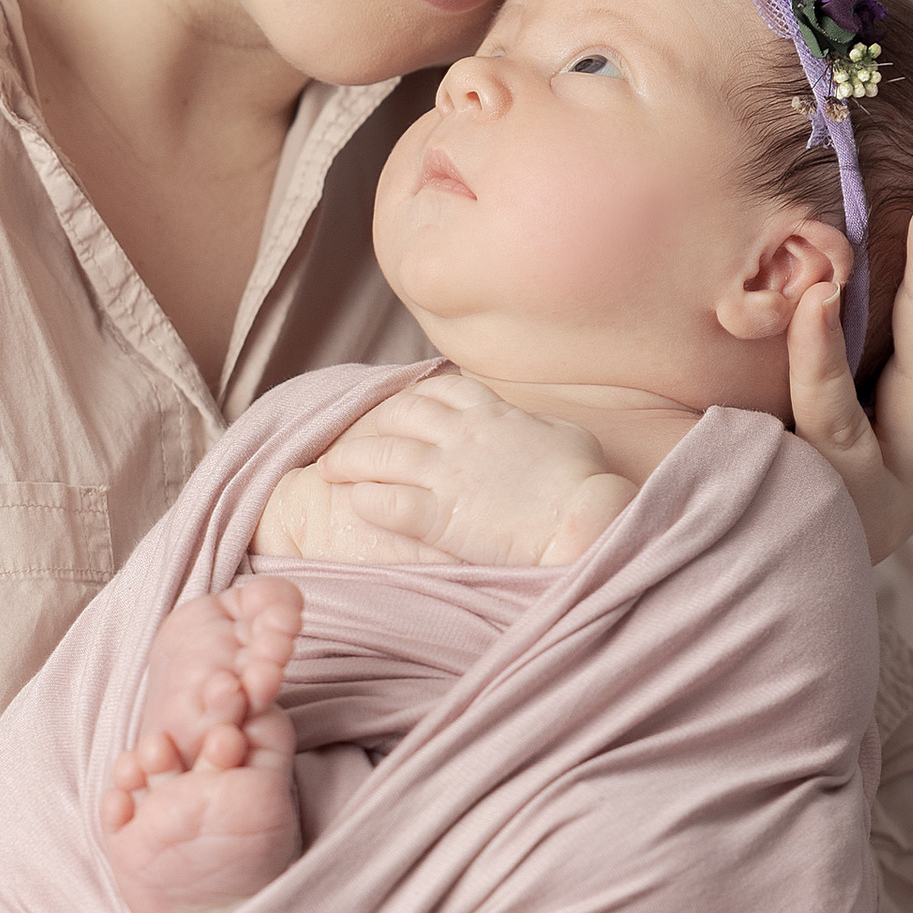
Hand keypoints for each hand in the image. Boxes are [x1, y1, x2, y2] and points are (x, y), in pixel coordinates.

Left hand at [308, 371, 626, 565]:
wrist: (583, 522)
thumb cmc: (584, 482)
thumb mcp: (563, 434)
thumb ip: (531, 425)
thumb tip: (527, 424)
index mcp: (490, 412)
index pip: (437, 391)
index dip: (411, 399)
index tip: (397, 413)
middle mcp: (460, 435)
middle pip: (397, 416)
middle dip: (370, 426)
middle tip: (349, 442)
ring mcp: (445, 473)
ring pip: (379, 454)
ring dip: (349, 461)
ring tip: (329, 471)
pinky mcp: (438, 515)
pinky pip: (385, 502)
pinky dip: (365, 500)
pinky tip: (355, 504)